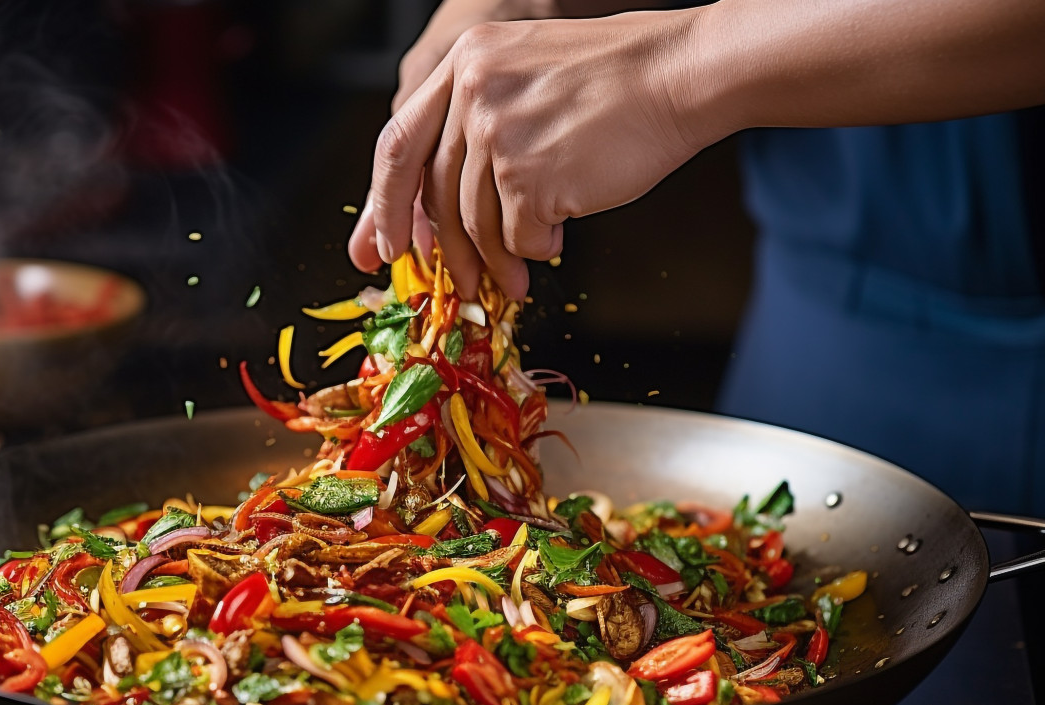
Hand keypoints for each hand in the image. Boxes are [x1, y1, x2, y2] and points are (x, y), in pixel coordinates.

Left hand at [353, 11, 710, 299]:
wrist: (680, 76)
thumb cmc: (615, 84)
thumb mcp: (525, 78)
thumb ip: (474, 129)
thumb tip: (437, 213)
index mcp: (463, 63)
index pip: (398, 143)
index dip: (384, 203)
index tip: (382, 246)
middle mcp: (471, 92)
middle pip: (433, 192)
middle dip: (443, 250)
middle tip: (456, 283)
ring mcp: (498, 133)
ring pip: (475, 221)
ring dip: (497, 260)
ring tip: (517, 278)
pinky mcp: (529, 174)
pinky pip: (517, 234)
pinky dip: (536, 246)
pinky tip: (558, 236)